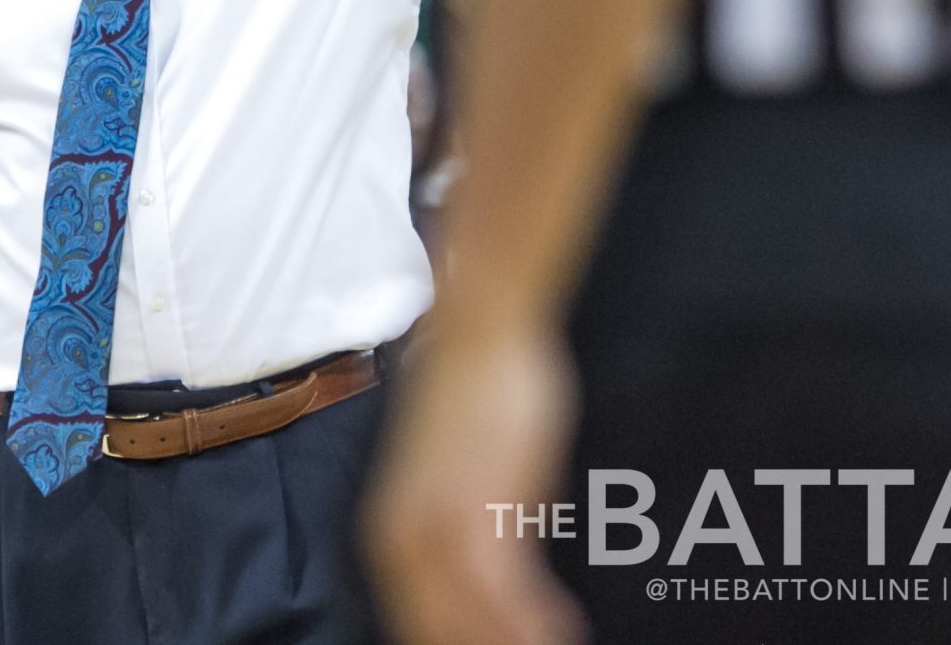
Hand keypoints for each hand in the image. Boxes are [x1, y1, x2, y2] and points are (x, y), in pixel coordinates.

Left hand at [363, 331, 581, 644]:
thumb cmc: (471, 397)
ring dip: (514, 641)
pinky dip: (532, 620)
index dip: (453, 643)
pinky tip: (562, 630)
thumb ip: (459, 533)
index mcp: (388, 533)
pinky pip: (504, 594)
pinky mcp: (479, 514)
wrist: (479, 335)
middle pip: (436, 633)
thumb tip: (486, 578)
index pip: (415, 622)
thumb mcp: (450, 480)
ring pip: (470, 625)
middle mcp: (401, 540)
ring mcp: (438, 531)